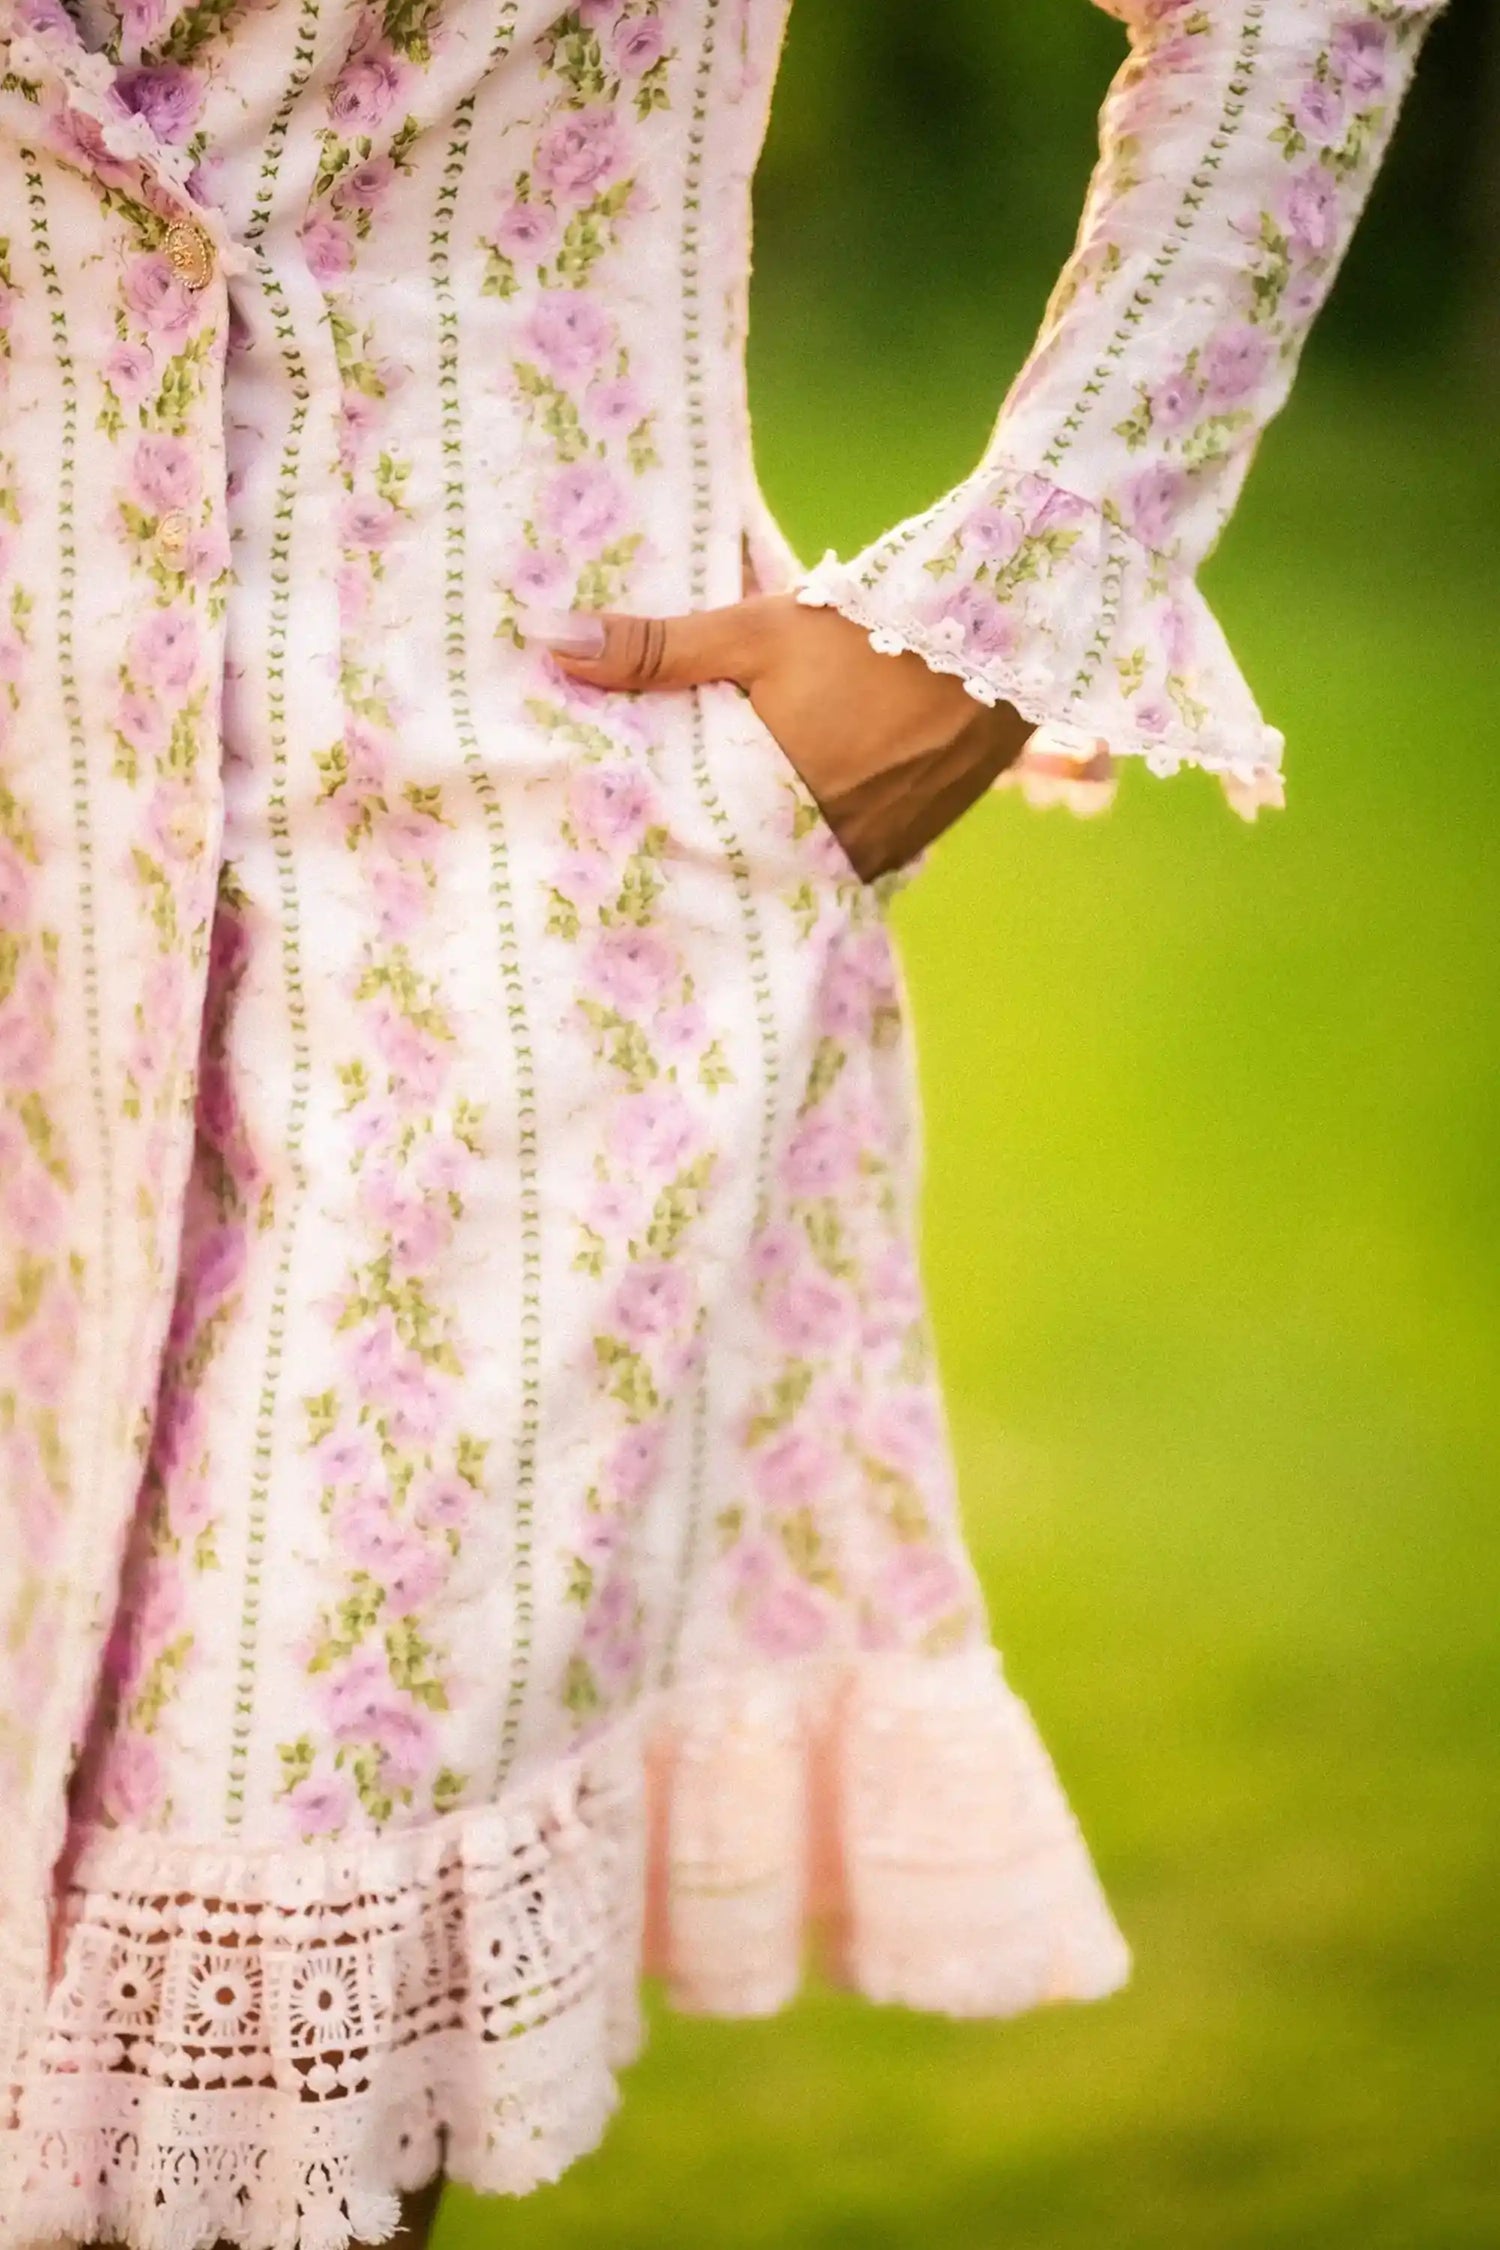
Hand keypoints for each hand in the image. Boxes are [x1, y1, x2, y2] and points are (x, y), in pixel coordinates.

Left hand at [525, 593, 1035, 883]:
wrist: (1001, 644)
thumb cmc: (868, 633)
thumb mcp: (756, 633)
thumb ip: (657, 649)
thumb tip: (552, 643)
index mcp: (773, 804)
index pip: (685, 843)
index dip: (645, 838)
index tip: (598, 833)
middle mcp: (820, 848)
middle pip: (735, 864)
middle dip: (696, 850)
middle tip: (635, 839)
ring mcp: (866, 858)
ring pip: (784, 867)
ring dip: (750, 853)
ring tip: (704, 830)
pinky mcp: (900, 853)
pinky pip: (832, 864)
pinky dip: (802, 848)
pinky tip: (775, 825)